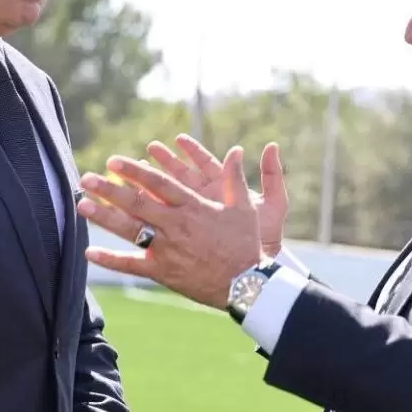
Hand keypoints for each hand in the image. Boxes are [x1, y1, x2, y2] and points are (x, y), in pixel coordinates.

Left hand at [79, 146, 262, 308]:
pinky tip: (89, 252)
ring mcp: (167, 249)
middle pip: (137, 203)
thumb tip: (237, 150)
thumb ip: (234, 178)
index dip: (134, 171)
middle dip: (109, 189)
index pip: (158, 184)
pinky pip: (132, 265)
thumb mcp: (243, 207)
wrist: (246, 284)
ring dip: (104, 217)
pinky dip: (110, 260)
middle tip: (86, 178)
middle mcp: (176, 225)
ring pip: (130, 230)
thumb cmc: (246, 243)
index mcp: (192, 207)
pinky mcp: (163, 272)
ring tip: (82, 205)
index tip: (114, 161)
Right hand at [147, 136, 287, 257]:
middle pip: (185, 176)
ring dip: (154, 183)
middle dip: (167, 162)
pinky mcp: (183, 238)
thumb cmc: (265, 238)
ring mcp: (193, 218)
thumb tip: (272, 146)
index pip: (206, 165)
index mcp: (223, 191)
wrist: (255, 273)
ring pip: (169, 196)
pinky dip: (150, 212)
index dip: (193, 151)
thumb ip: (272, 175)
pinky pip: (164, 221)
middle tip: (151, 148)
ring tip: (137, 167)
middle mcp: (206, 202)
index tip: (179, 139)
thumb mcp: (274, 205)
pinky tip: (138, 201)